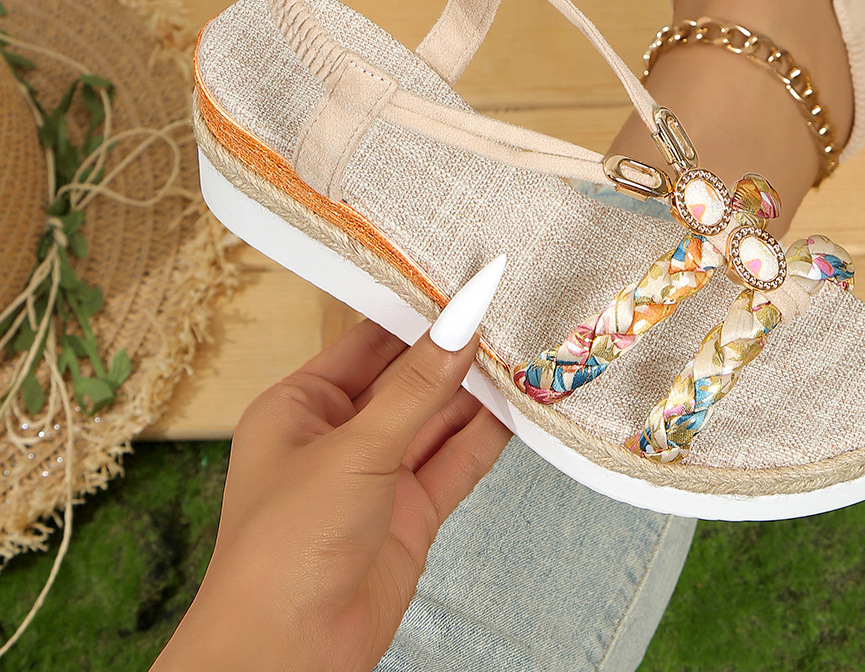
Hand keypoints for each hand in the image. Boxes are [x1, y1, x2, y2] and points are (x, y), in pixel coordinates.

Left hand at [153, 317, 510, 671]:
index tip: (463, 284)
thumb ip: (416, 388)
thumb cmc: (285, 545)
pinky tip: (520, 407)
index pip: (367, 343)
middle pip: (408, 380)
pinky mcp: (410, 514)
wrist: (284, 656)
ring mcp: (378, 476)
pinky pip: (454, 462)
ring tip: (525, 349)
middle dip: (454, 351)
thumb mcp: (353, 450)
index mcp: (302, 407)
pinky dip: (486, 437)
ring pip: (437, 420)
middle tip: (508, 311)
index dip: (415, 314)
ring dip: (477, 392)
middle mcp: (340, 436)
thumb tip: (460, 326)